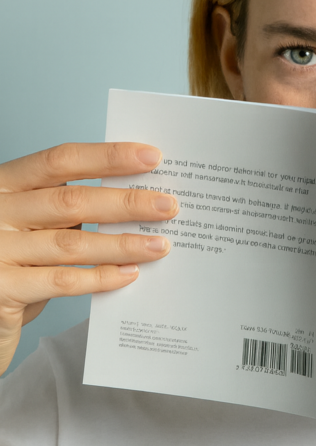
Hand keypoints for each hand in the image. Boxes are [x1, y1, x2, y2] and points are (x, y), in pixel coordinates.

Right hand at [0, 142, 178, 375]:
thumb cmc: (10, 263)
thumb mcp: (31, 226)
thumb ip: (64, 211)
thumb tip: (133, 202)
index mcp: (5, 185)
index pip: (60, 161)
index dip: (107, 157)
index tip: (150, 157)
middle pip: (71, 200)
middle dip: (126, 202)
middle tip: (168, 206)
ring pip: (71, 243)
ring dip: (122, 244)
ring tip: (159, 245)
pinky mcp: (3, 288)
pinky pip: (62, 281)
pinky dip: (100, 277)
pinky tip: (128, 274)